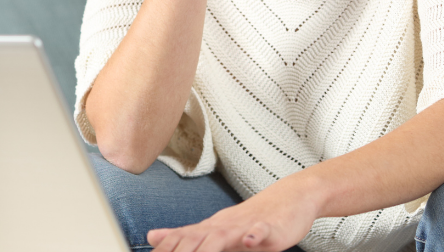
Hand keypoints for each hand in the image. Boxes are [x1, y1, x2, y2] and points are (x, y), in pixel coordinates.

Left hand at [147, 183, 316, 251]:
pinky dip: (254, 235)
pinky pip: (261, 231)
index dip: (164, 248)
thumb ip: (186, 235)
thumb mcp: (217, 229)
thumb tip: (152, 237)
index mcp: (210, 228)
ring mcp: (246, 224)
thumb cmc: (252, 218)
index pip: (180, 237)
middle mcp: (224, 225)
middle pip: (196, 238)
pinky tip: (249, 241)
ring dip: (209, 247)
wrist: (291, 196)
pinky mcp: (271, 227)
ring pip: (224, 235)